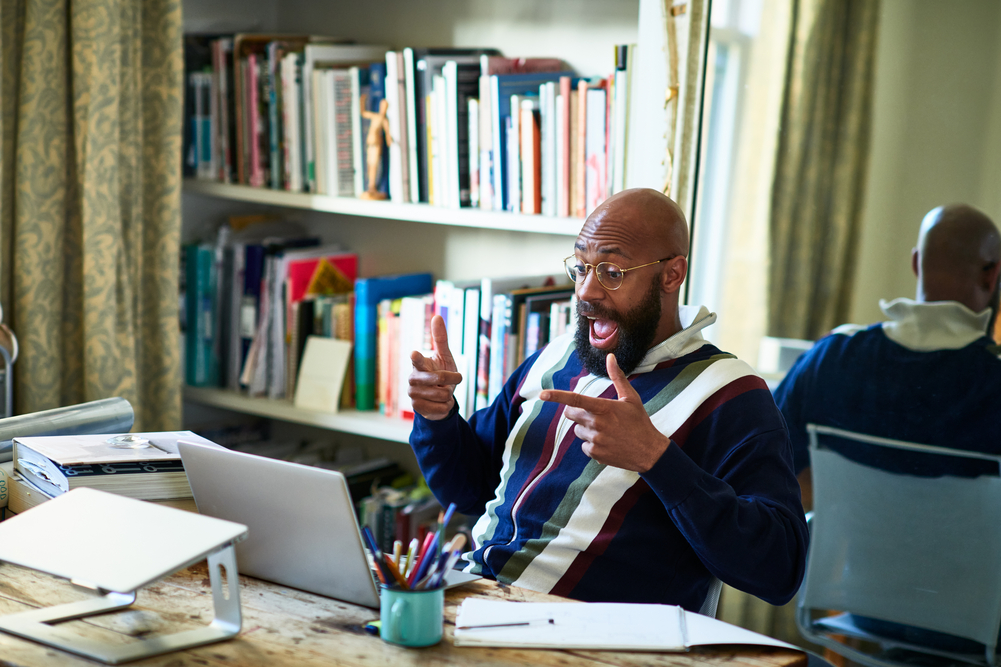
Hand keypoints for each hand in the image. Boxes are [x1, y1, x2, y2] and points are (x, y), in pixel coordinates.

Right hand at [408, 315, 462, 419]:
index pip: (418, 360)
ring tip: (442, 391)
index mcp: (419, 364)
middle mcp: (413, 378)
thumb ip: (440, 338)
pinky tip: (439, 403)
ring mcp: (413, 394)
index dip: (417, 357)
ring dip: (449, 393)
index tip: (415, 353)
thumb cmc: (442, 373)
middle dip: (452, 379)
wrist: (439, 398)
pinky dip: (446, 405)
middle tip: (454, 378)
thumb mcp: (444, 356)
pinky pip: (442, 407)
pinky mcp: (417, 408)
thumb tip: (437, 315)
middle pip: (439, 377)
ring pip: (443, 394)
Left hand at [539, 354, 670, 471]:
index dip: (557, 396)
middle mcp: (597, 423)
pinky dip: (592, 444)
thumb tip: (610, 357)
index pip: (575, 399)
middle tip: (594, 414)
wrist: (649, 452)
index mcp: (604, 408)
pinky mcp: (595, 453)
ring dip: (587, 429)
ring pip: (578, 431)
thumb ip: (618, 377)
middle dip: (577, 412)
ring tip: (607, 431)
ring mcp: (595, 440)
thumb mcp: (631, 398)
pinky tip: (608, 443)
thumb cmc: (640, 421)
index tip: (542, 394)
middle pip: (571, 415)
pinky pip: (584, 446)